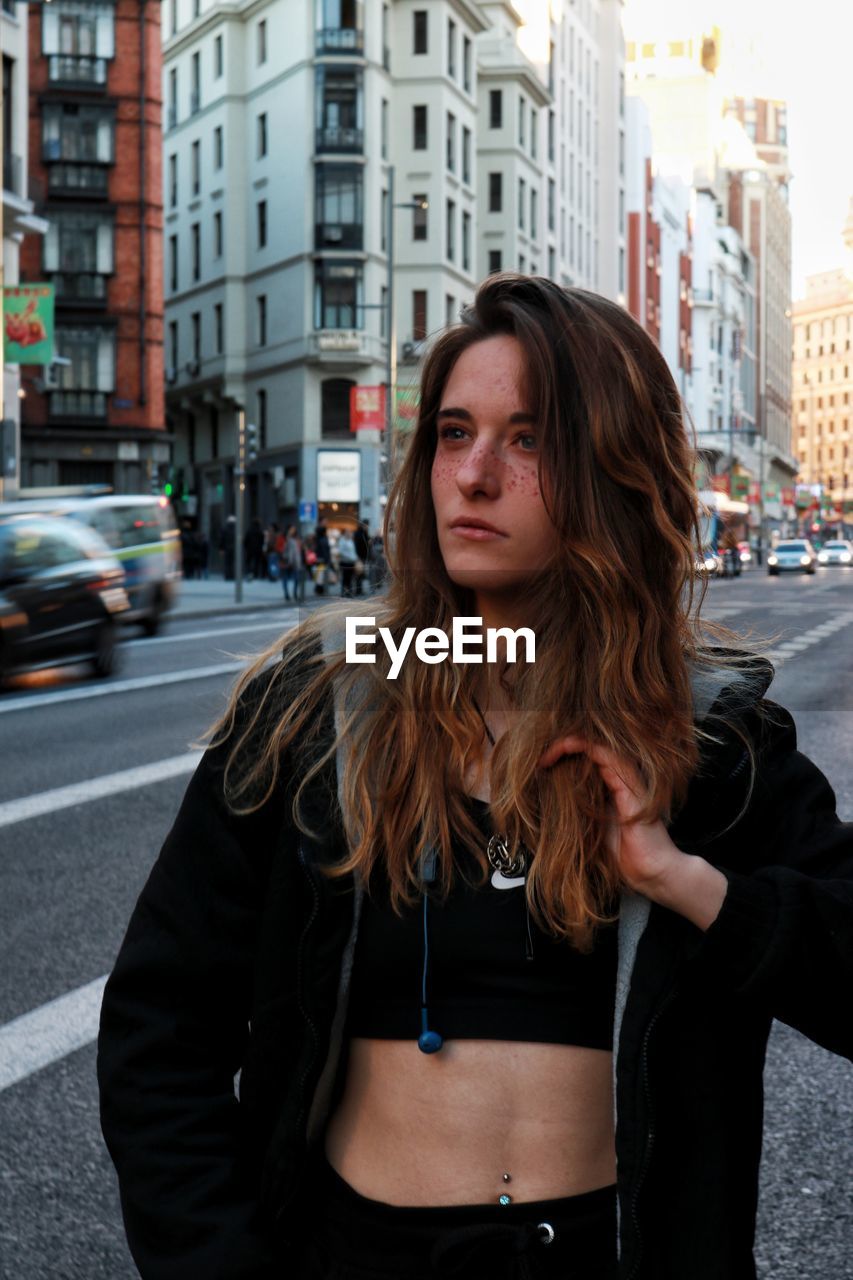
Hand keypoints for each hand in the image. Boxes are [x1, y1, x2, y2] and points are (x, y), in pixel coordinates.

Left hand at [538, 736, 683, 894]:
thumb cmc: (621, 854)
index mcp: (607, 786)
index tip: (538, 766)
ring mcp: (626, 779)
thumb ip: (572, 811)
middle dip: (559, 748)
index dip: (559, 756)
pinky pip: (605, 755)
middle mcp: (617, 778)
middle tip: (536, 757)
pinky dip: (583, 747)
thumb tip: (542, 801)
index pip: (582, 760)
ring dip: (567, 744)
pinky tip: (566, 747)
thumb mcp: (587, 827)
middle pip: (587, 750)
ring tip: (545, 753)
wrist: (649, 871)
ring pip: (594, 747)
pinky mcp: (630, 784)